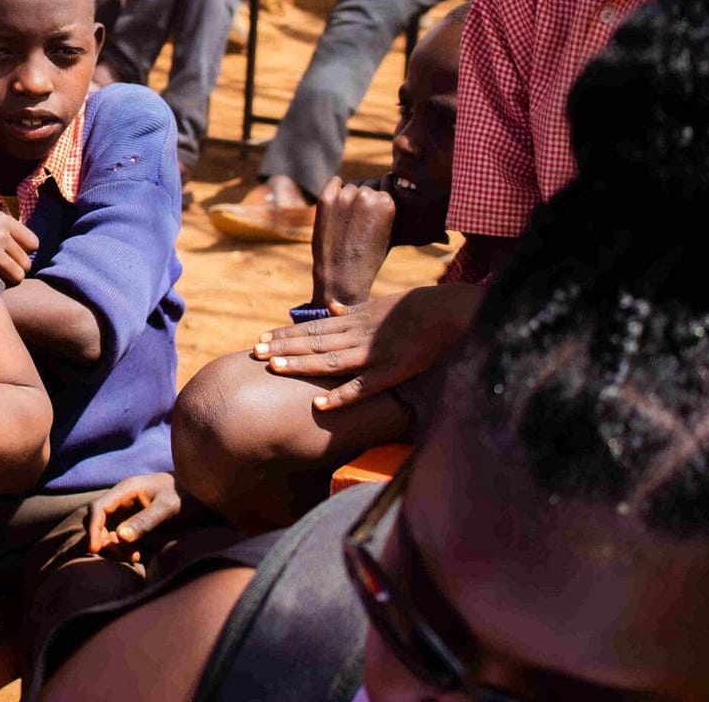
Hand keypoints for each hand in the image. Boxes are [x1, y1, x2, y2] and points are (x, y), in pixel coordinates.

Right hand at [0, 208, 37, 285]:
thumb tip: (18, 244)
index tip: (11, 253)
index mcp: (2, 220)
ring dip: (8, 279)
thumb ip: (0, 229)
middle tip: (2, 268)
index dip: (23, 251)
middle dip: (16, 268)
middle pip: (27, 262)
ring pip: (18, 276)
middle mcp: (0, 234)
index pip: (33, 243)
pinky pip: (0, 284)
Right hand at [87, 472, 181, 560]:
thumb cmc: (188, 496)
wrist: (204, 495)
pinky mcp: (137, 522)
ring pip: (108, 531)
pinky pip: (121, 537)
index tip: (96, 549)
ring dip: (114, 546)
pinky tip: (137, 555)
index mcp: (127, 490)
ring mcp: (129, 511)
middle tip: (119, 556)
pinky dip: (124, 548)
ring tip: (131, 557)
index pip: (98, 507)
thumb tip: (121, 536)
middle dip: (103, 540)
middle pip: (99, 520)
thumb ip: (145, 521)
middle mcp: (124, 500)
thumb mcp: (168, 508)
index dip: (93, 528)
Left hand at [253, 284, 483, 411]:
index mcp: (357, 320)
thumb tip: (336, 307)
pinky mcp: (393, 370)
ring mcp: (374, 352)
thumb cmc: (421, 308)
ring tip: (275, 369)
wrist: (453, 310)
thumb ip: (358, 309)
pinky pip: (363, 386)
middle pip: (315, 341)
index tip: (262, 338)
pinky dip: (342, 395)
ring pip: (331, 359)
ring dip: (302, 364)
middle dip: (285, 347)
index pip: (314, 327)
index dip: (287, 334)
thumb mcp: (383, 304)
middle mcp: (359, 334)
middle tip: (256, 353)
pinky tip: (320, 403)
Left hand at [310, 177, 395, 311]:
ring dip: (352, 195)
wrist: (343, 276)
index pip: (387, 180)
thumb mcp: (392, 231)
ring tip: (350, 218)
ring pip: (352, 185)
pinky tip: (338, 201)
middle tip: (362, 216)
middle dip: (367, 195)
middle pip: (369, 182)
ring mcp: (345, 197)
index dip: (383, 193)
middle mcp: (367, 196)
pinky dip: (336, 187)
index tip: (377, 206)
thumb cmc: (371, 257)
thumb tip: (389, 179)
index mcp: (388, 202)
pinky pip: (334, 181)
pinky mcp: (326, 200)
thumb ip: (392, 205)